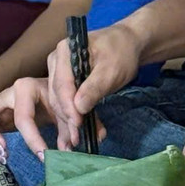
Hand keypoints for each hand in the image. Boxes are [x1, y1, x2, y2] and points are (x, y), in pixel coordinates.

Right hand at [0, 77, 103, 163]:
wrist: (52, 92)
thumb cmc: (58, 99)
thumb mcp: (66, 111)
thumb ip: (69, 129)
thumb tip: (68, 151)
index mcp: (27, 87)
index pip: (23, 117)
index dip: (32, 139)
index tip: (43, 157)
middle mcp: (7, 92)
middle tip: (4, 153)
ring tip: (1, 156)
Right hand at [45, 22, 141, 146]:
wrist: (128, 45)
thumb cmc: (120, 52)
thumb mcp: (111, 70)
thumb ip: (94, 87)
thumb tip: (78, 107)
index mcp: (65, 51)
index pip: (61, 84)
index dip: (68, 106)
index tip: (77, 124)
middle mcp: (56, 61)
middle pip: (57, 95)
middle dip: (68, 117)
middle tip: (78, 139)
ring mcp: (59, 71)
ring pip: (59, 101)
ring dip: (70, 121)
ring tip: (80, 140)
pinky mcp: (65, 82)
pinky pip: (66, 101)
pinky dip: (75, 116)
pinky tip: (82, 133)